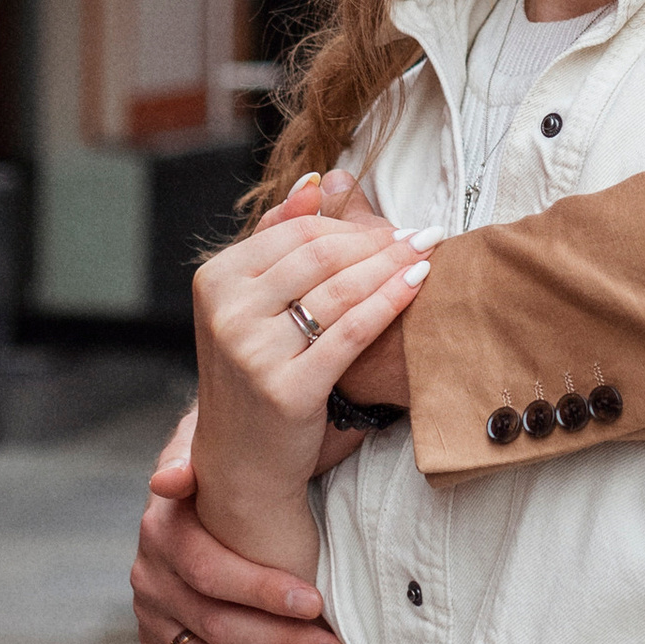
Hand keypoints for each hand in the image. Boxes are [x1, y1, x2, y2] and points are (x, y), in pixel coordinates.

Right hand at [132, 423, 354, 643]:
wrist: (211, 493)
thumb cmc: (228, 469)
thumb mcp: (214, 441)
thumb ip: (196, 450)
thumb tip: (172, 479)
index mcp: (162, 531)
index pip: (209, 572)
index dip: (262, 592)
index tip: (316, 603)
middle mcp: (150, 580)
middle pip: (215, 626)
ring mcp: (154, 622)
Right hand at [191, 196, 435, 569]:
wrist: (242, 464)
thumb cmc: (257, 374)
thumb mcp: (254, 305)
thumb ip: (281, 240)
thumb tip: (319, 179)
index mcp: (214, 281)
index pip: (297, 232)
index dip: (352, 224)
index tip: (393, 224)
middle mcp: (226, 313)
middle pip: (320, 253)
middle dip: (379, 240)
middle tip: (422, 235)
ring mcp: (252, 353)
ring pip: (340, 289)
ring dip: (394, 264)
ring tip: (429, 251)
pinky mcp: (286, 390)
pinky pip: (352, 331)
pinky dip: (391, 300)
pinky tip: (419, 285)